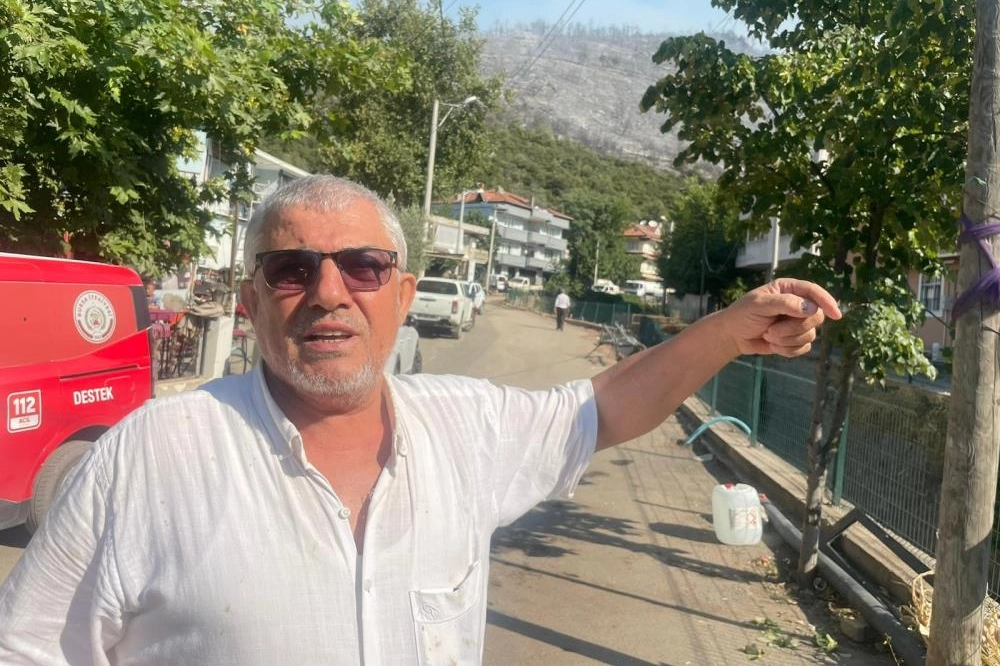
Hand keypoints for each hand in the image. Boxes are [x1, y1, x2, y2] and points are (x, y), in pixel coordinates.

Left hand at [722, 279, 841, 356]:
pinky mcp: (795, 340)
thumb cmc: (743, 314)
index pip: (814, 292)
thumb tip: (811, 308)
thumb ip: (784, 303)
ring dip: (788, 340)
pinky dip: (788, 350)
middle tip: (771, 331)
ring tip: (768, 336)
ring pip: (810, 334)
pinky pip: (804, 348)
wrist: (733, 335)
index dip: (827, 301)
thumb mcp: (759, 305)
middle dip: (794, 328)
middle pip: (816, 317)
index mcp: (789, 289)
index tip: (835, 315)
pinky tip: (773, 346)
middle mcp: (797, 304)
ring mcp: (797, 323)